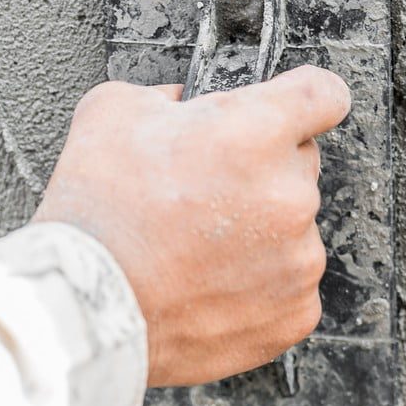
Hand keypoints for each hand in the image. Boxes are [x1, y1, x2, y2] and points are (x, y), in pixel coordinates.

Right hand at [32, 65, 351, 385]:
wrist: (83, 311)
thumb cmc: (95, 215)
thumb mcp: (114, 112)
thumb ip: (169, 96)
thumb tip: (185, 105)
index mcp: (258, 133)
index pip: (323, 94)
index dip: (306, 98)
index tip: (298, 109)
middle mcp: (291, 194)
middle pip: (300, 165)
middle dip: (260, 171)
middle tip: (203, 194)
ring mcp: (300, 258)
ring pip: (295, 229)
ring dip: (260, 232)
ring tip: (196, 248)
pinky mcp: (295, 311)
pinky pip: (290, 285)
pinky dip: (259, 285)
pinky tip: (211, 284)